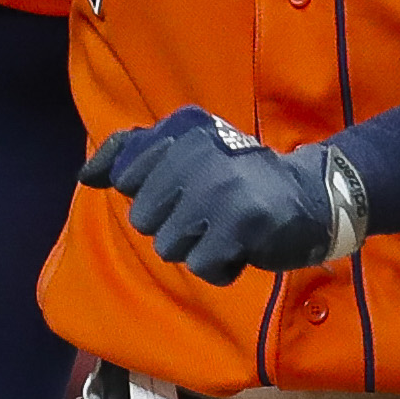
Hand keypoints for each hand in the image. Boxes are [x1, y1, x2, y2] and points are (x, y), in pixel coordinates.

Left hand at [81, 107, 331, 284]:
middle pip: (144, 218)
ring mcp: (219, 188)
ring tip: (229, 228)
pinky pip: (203, 267)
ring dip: (199, 248)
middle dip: (176, 225)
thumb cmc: (241, 180)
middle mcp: (198, 152)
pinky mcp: (241, 223)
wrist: (313, 196)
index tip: (191, 188)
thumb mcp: (188, 154)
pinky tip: (244, 246)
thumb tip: (86, 175)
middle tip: (213, 211)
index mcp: (183, 131)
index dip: (157, 196)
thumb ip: (134, 156)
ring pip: (170, 246)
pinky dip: (223, 267)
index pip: (127, 176)